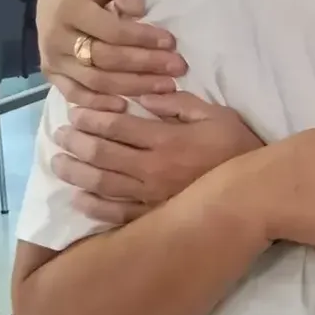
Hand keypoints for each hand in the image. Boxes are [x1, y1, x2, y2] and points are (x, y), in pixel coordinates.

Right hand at [38, 0, 186, 110]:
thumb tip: (138, 9)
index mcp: (70, 9)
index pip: (111, 30)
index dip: (143, 38)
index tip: (171, 42)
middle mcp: (57, 38)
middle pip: (106, 58)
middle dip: (145, 65)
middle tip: (177, 68)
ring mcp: (53, 60)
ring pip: (95, 81)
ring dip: (133, 86)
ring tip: (165, 87)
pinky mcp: (52, 76)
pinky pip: (75, 95)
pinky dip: (100, 104)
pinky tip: (127, 107)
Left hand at [52, 93, 261, 223]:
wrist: (256, 189)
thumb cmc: (237, 146)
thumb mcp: (215, 114)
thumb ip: (179, 105)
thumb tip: (145, 99)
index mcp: (166, 139)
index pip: (118, 127)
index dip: (92, 118)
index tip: (75, 113)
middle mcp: (152, 168)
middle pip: (103, 154)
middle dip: (77, 142)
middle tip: (60, 134)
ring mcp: (151, 195)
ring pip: (103, 184)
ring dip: (77, 172)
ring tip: (58, 163)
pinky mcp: (155, 215)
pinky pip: (118, 214)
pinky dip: (95, 207)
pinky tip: (78, 198)